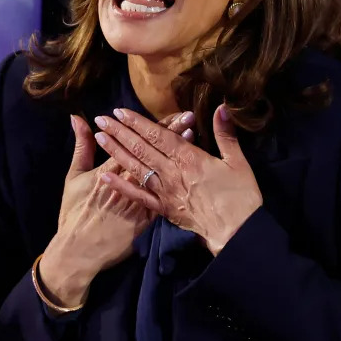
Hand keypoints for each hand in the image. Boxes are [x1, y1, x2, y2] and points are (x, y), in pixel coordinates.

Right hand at [38, 112, 194, 307]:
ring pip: (162, 172)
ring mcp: (139, 201)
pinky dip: (177, 180)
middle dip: (170, 133)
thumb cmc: (74, 212)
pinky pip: (165, 197)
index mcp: (110, 170)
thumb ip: (81, 146)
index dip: (152, 127)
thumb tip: (77, 118)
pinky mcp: (147, 218)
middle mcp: (128, 182)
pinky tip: (187, 169)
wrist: (80, 251)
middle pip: (152, 153)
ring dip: (176, 155)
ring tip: (192, 135)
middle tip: (188, 116)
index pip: (134, 142)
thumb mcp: (74, 176)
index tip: (167, 112)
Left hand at [94, 106, 262, 255]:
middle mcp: (172, 173)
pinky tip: (105, 176)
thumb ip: (225, 134)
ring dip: (116, 152)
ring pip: (136, 168)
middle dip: (121, 132)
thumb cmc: (241, 196)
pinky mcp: (163, 209)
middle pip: (142, 148)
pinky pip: (138, 196)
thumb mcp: (238, 162)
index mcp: (190, 158)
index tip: (120, 112)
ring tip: (99, 138)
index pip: (159, 135)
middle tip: (102, 119)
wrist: (236, 233)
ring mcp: (165, 192)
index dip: (138, 122)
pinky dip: (121, 186)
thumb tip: (221, 107)